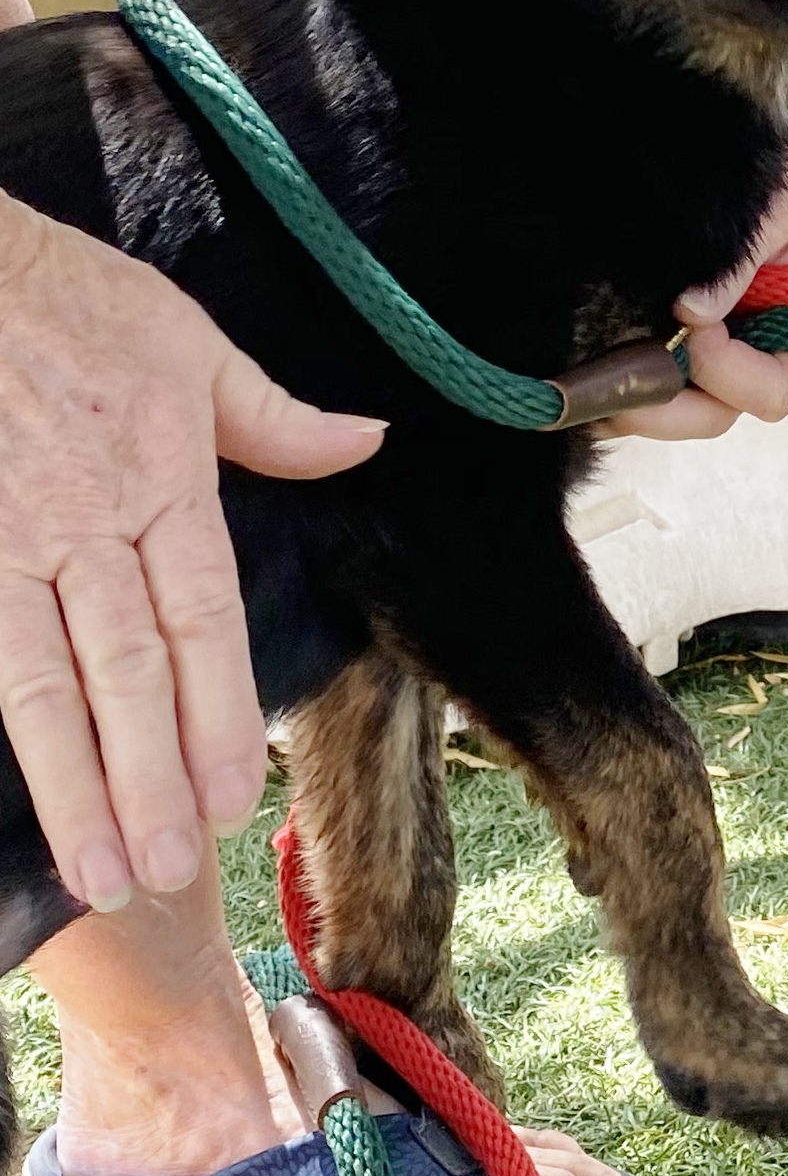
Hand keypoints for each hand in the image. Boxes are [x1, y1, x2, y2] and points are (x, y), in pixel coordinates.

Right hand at [0, 197, 385, 909]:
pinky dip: (4, 730)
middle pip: (121, 675)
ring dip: (71, 785)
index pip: (198, 624)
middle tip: (167, 870)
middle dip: (146, 781)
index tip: (230, 795)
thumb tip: (364, 442)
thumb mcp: (195, 349)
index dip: (214, 715)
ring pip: (38, 685)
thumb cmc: (80, 305)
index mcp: (158, 488)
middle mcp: (83, 530)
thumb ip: (275, 421)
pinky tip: (25, 797)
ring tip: (101, 870)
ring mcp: (7, 543)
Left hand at [609, 75, 787, 439]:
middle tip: (616, 391)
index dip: (737, 376)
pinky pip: (642, 356)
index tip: (696, 331)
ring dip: (634, 397)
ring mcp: (709, 324)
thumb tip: (693, 314)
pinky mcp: (664, 307)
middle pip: (720, 408)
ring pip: (675, 395)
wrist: (765, 92)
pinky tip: (578, 366)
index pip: (780, 382)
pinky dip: (615, 369)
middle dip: (669, 407)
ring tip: (583, 388)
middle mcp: (756, 332)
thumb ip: (746, 257)